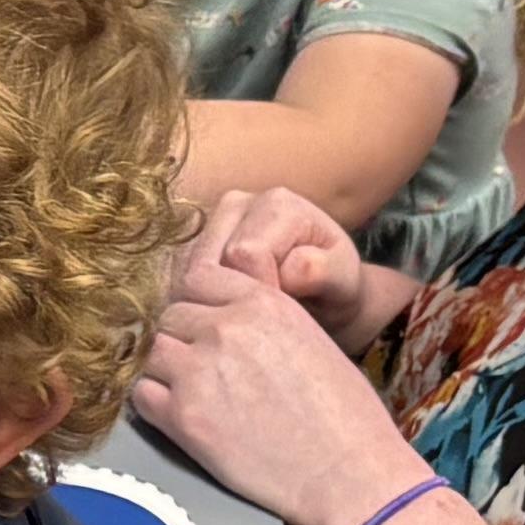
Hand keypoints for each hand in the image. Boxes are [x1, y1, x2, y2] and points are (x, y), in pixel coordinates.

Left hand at [134, 251, 428, 524]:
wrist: (347, 473)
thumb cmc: (344, 414)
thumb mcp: (311, 339)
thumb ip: (262, 321)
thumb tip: (224, 320)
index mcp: (263, 303)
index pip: (197, 279)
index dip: (196, 304)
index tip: (204, 327)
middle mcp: (226, 328)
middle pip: (169, 316)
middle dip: (179, 338)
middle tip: (197, 368)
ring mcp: (198, 371)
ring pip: (150, 353)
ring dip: (162, 370)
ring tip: (190, 393)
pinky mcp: (183, 417)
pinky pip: (141, 395)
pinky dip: (152, 403)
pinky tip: (179, 416)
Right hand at [186, 183, 400, 345]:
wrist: (324, 292)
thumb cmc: (336, 287)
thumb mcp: (345, 283)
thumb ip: (323, 272)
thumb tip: (293, 268)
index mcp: (277, 204)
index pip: (245, 254)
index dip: (258, 294)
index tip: (279, 317)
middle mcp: (237, 203)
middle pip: (209, 262)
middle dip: (232, 299)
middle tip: (259, 322)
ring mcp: (211, 223)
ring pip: (187, 272)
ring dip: (213, 301)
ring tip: (245, 316)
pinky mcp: (193, 245)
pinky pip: (179, 278)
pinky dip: (200, 300)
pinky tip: (226, 313)